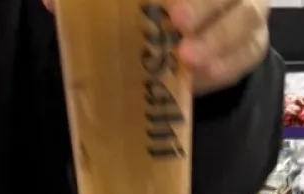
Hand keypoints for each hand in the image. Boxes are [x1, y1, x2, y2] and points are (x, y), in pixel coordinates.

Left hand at [42, 0, 269, 95]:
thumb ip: (88, 3)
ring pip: (244, 14)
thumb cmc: (149, 10)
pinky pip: (248, 51)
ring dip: (217, 38)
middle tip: (175, 21)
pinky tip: (201, 76)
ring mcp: (244, 6)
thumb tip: (52, 3)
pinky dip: (226, 63)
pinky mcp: (252, 41)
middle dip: (203, 3)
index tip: (164, 2)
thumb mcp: (123, 6)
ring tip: (188, 59)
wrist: (190, 34)